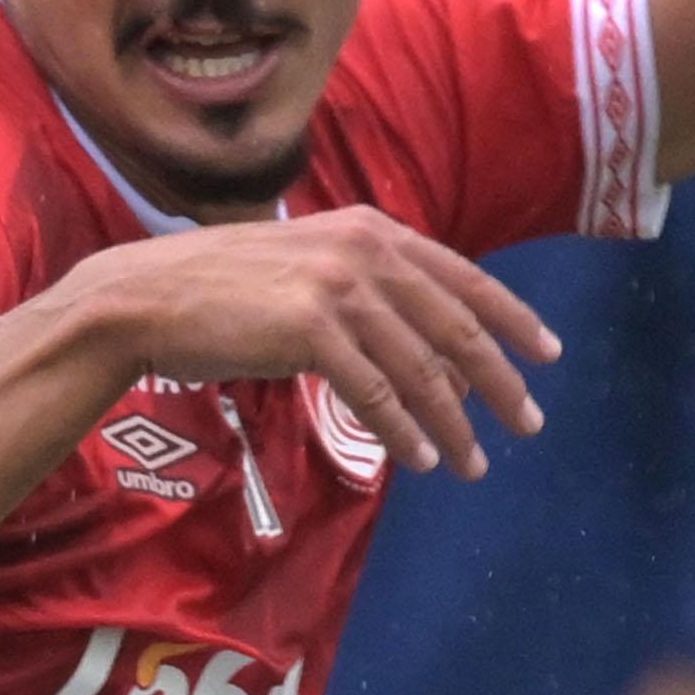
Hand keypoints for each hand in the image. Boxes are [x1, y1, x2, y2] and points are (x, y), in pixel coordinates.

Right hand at [60, 213, 557, 477]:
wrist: (147, 298)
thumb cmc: (218, 290)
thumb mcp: (305, 267)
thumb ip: (363, 286)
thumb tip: (417, 342)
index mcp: (372, 231)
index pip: (464, 279)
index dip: (514, 319)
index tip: (547, 355)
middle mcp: (365, 252)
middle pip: (456, 328)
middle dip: (500, 383)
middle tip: (529, 424)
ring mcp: (339, 288)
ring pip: (420, 368)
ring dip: (454, 423)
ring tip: (473, 463)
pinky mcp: (310, 329)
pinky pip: (374, 392)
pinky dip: (405, 431)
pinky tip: (422, 458)